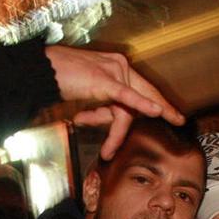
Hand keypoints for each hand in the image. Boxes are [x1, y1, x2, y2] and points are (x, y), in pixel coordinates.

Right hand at [45, 46, 183, 157]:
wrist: (40, 71)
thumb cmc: (58, 80)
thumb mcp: (86, 94)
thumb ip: (100, 103)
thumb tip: (105, 119)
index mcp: (115, 67)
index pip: (141, 87)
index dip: (156, 100)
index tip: (171, 113)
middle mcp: (118, 66)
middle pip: (143, 94)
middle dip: (162, 109)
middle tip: (179, 120)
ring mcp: (112, 71)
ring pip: (126, 108)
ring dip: (116, 134)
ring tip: (107, 152)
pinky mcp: (104, 79)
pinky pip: (126, 96)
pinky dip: (142, 105)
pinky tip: (157, 111)